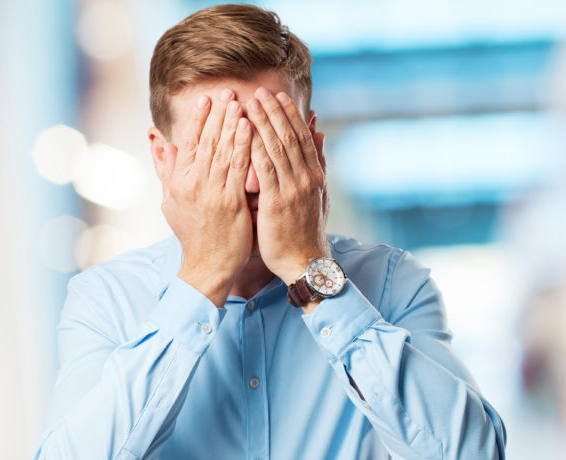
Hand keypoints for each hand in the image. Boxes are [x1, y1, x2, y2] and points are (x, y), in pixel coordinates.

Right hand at [155, 90, 252, 306]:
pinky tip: (250, 128)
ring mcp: (212, 192)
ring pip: (222, 150)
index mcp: (179, 182)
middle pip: (207, 141)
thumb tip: (157, 140)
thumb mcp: (171, 201)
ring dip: (232, 123)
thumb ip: (166, 169)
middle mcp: (193, 184)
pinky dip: (243, 146)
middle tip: (228, 91)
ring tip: (240, 102)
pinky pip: (238, 168)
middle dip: (218, 114)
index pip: (189, 142)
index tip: (207, 99)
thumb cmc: (192, 234)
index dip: (199, 119)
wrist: (206, 265)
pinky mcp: (231, 202)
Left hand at [246, 87, 329, 284]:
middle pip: (290, 137)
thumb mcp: (319, 196)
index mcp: (315, 176)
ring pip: (278, 148)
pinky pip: (265, 169)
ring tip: (250, 103)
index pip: (303, 138)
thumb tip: (321, 134)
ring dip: (263, 123)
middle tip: (261, 91)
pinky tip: (244, 133)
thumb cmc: (306, 232)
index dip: (291, 115)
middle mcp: (306, 178)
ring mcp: (293, 189)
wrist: (305, 262)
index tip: (279, 97)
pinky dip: (255, 148)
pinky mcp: (277, 202)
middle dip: (275, 112)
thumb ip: (319, 164)